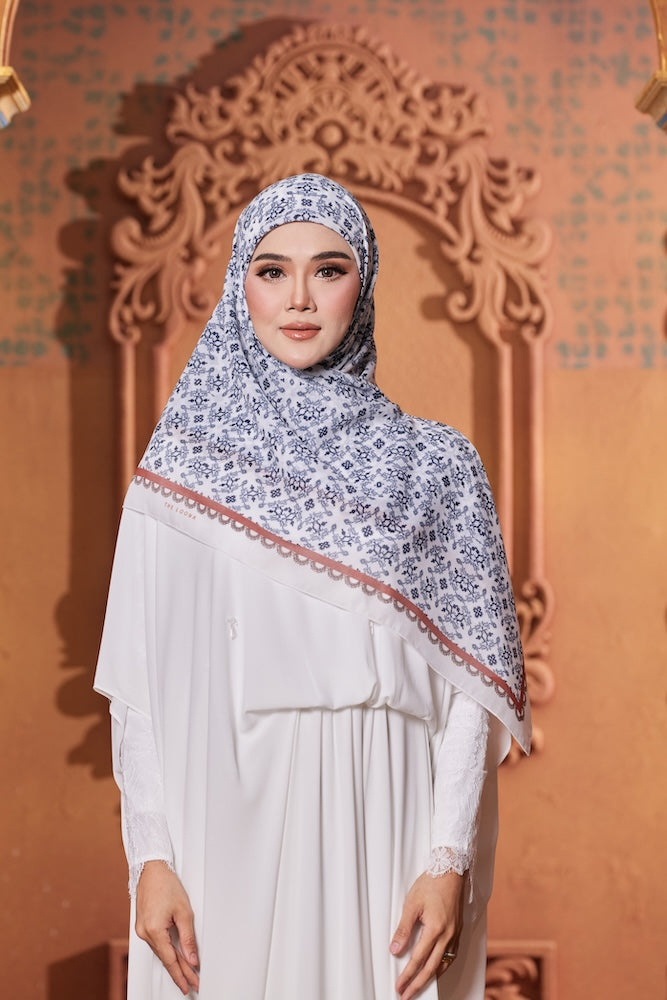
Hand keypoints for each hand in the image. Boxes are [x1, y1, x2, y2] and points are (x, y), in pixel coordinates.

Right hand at [135, 861, 199, 995]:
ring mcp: (142, 930)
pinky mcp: (143, 926)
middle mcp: (144, 933)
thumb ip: (188, 938)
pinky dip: (167, 951)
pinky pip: (156, 943)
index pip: (170, 960)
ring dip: (174, 963)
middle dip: (180, 972)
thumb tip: (192, 958)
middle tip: (192, 984)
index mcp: (154, 930)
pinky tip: (174, 958)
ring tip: (188, 974)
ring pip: (161, 952)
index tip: (191, 985)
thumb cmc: (166, 885)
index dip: (182, 975)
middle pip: (166, 958)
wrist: (151, 869)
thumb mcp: (184, 912)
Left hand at [390, 869, 463, 998]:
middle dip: (418, 984)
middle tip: (407, 994)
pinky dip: (443, 966)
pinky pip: (451, 955)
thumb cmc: (431, 884)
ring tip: (420, 986)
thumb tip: (395, 950)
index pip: (418, 959)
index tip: (400, 986)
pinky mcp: (458, 930)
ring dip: (431, 978)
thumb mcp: (411, 904)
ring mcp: (455, 934)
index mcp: (436, 929)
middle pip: (432, 968)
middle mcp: (448, 935)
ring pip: (444, 964)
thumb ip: (403, 929)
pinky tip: (437, 968)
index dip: (407, 975)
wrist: (451, 871)